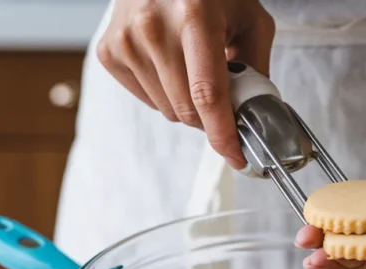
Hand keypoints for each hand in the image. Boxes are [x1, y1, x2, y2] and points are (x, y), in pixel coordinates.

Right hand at [97, 0, 275, 167]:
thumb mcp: (249, 17)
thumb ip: (256, 67)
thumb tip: (255, 115)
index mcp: (195, 16)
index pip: (207, 94)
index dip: (223, 133)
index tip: (236, 155)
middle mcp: (153, 27)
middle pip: (186, 109)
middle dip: (210, 118)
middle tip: (223, 100)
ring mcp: (126, 40)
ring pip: (166, 110)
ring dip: (187, 105)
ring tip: (193, 70)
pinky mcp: (109, 51)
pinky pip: (146, 100)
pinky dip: (164, 94)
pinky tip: (170, 66)